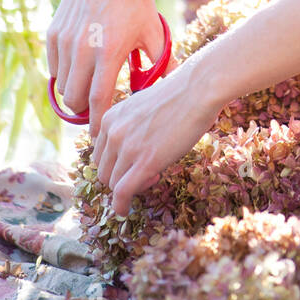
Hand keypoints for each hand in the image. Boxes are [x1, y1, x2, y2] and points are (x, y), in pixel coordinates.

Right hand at [46, 0, 167, 137]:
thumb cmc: (135, 0)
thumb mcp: (154, 31)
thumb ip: (161, 63)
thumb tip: (169, 89)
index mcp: (109, 51)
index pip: (99, 101)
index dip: (99, 122)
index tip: (102, 133)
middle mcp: (83, 48)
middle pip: (74, 100)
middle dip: (86, 109)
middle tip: (98, 107)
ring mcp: (64, 40)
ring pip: (62, 86)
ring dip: (75, 92)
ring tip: (91, 87)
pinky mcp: (53, 33)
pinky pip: (54, 68)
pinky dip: (65, 73)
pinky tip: (82, 65)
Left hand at [91, 56, 219, 217]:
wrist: (199, 89)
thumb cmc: (179, 95)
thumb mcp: (142, 107)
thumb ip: (130, 126)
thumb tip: (134, 147)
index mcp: (110, 118)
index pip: (100, 153)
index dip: (116, 162)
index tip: (135, 161)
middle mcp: (112, 133)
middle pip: (103, 170)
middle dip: (121, 176)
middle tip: (147, 171)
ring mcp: (127, 148)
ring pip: (112, 183)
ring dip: (128, 187)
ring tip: (154, 175)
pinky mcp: (145, 162)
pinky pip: (122, 192)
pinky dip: (121, 205)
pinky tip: (126, 210)